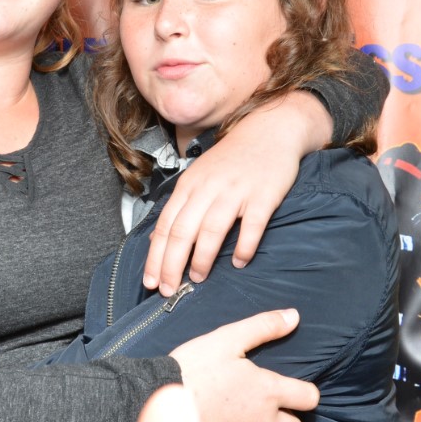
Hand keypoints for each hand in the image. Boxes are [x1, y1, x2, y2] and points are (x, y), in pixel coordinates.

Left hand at [142, 90, 329, 295]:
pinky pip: (252, 226)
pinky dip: (243, 246)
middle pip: (182, 232)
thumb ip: (182, 206)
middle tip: (168, 291)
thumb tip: (160, 241)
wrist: (270, 130)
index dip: (155, 257)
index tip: (150, 282)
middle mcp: (208, 188)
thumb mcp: (199, 177)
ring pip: (211, 230)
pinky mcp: (264, 195)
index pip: (165, 226)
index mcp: (189, 185)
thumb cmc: (232, 159)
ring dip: (202, 259)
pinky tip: (238, 262)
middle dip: (171, 266)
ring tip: (198, 280)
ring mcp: (236, 191)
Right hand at [170, 308, 318, 421]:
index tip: (293, 389)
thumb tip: (293, 316)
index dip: (305, 393)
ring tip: (245, 419)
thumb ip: (263, 327)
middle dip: (287, 418)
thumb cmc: (192, 369)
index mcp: (268, 392)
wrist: (155, 405)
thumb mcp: (227, 339)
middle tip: (268, 405)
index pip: (309, 399)